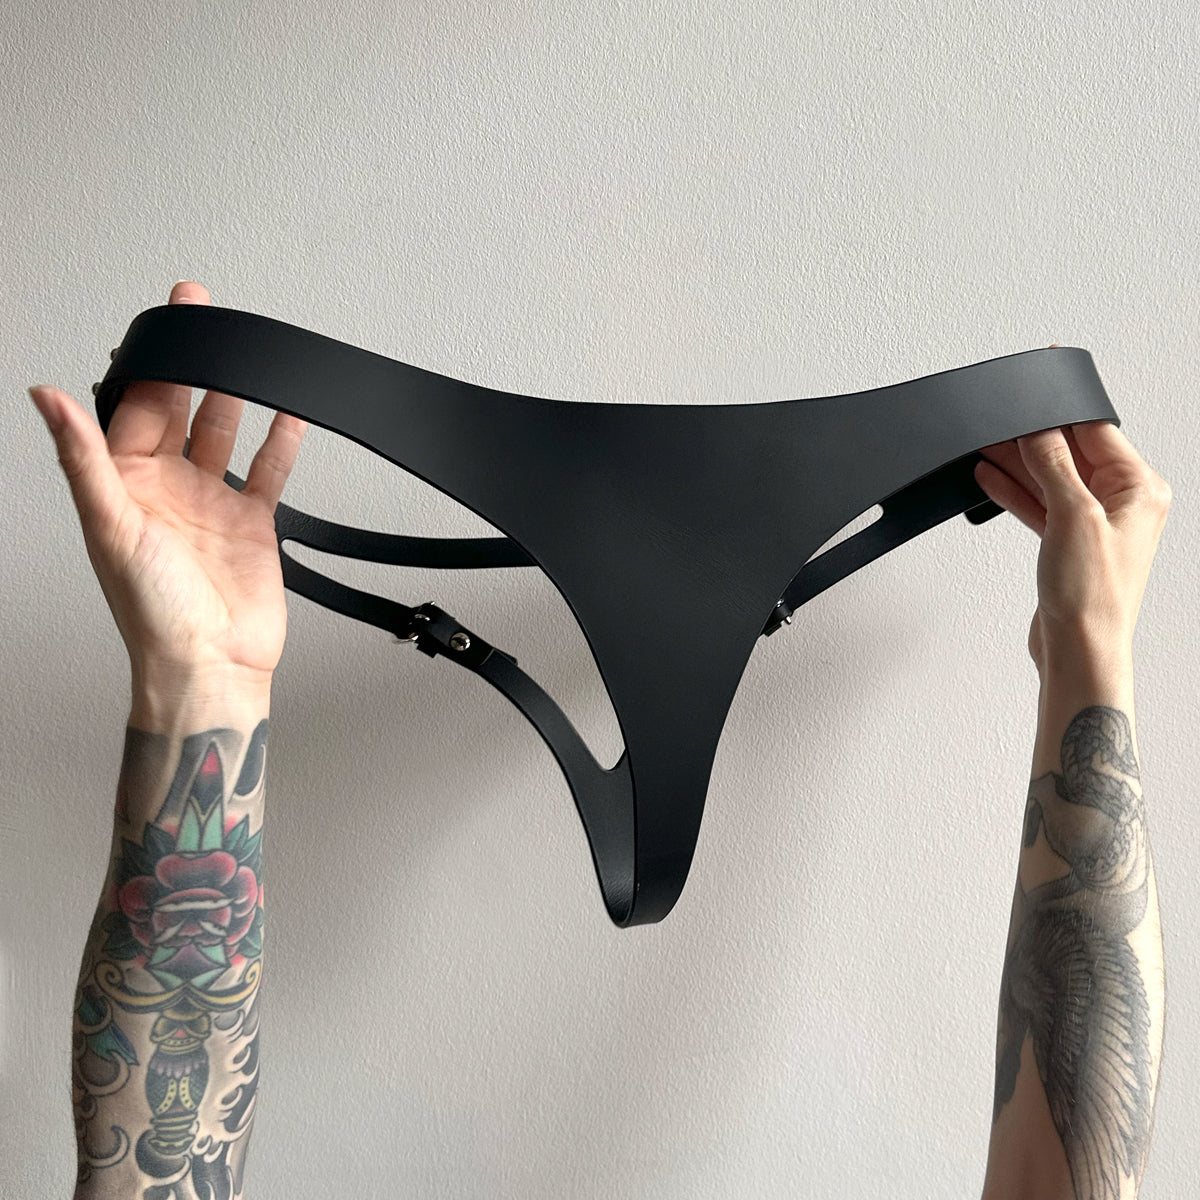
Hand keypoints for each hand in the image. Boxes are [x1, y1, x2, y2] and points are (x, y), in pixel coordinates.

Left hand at [28, 280, 307, 691]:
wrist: (212, 664)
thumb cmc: (153, 612)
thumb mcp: (110, 525)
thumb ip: (83, 458)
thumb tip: (46, 398)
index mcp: (126, 486)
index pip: (136, 409)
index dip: (151, 365)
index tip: (167, 324)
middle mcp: (168, 489)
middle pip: (181, 411)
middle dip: (192, 364)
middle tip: (205, 317)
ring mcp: (212, 504)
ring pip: (224, 434)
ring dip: (236, 396)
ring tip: (249, 356)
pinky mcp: (252, 523)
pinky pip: (268, 473)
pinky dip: (280, 444)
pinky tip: (289, 416)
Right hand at [973, 375, 1171, 672]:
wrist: (1078, 651)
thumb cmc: (1093, 598)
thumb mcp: (1072, 516)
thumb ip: (1053, 466)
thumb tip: (1039, 429)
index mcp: (1139, 490)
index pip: (1097, 432)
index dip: (1063, 410)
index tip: (1036, 391)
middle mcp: (1122, 504)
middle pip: (1071, 453)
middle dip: (1034, 437)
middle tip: (1001, 423)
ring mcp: (1094, 524)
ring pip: (1051, 478)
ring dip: (1019, 463)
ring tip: (987, 445)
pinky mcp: (1068, 544)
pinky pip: (1040, 505)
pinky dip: (1016, 492)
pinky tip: (991, 477)